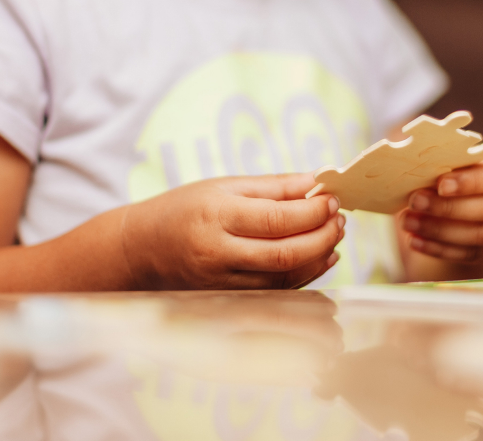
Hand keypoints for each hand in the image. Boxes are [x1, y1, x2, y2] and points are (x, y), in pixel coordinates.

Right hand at [123, 174, 344, 289]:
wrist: (141, 250)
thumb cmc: (184, 210)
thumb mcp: (224, 187)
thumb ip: (274, 187)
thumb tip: (319, 181)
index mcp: (216, 217)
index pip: (278, 219)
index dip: (313, 211)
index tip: (333, 200)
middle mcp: (217, 254)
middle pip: (286, 254)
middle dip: (323, 236)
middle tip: (340, 220)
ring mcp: (221, 284)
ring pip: (284, 278)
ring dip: (318, 256)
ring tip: (334, 234)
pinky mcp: (226, 301)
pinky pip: (276, 292)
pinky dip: (305, 275)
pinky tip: (320, 257)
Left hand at [401, 145, 482, 263]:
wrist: (478, 196)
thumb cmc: (464, 167)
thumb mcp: (462, 157)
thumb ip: (447, 160)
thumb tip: (412, 162)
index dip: (471, 182)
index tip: (440, 184)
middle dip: (449, 208)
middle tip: (415, 202)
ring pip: (480, 236)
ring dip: (440, 231)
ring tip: (409, 222)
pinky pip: (469, 254)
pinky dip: (439, 249)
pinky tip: (415, 241)